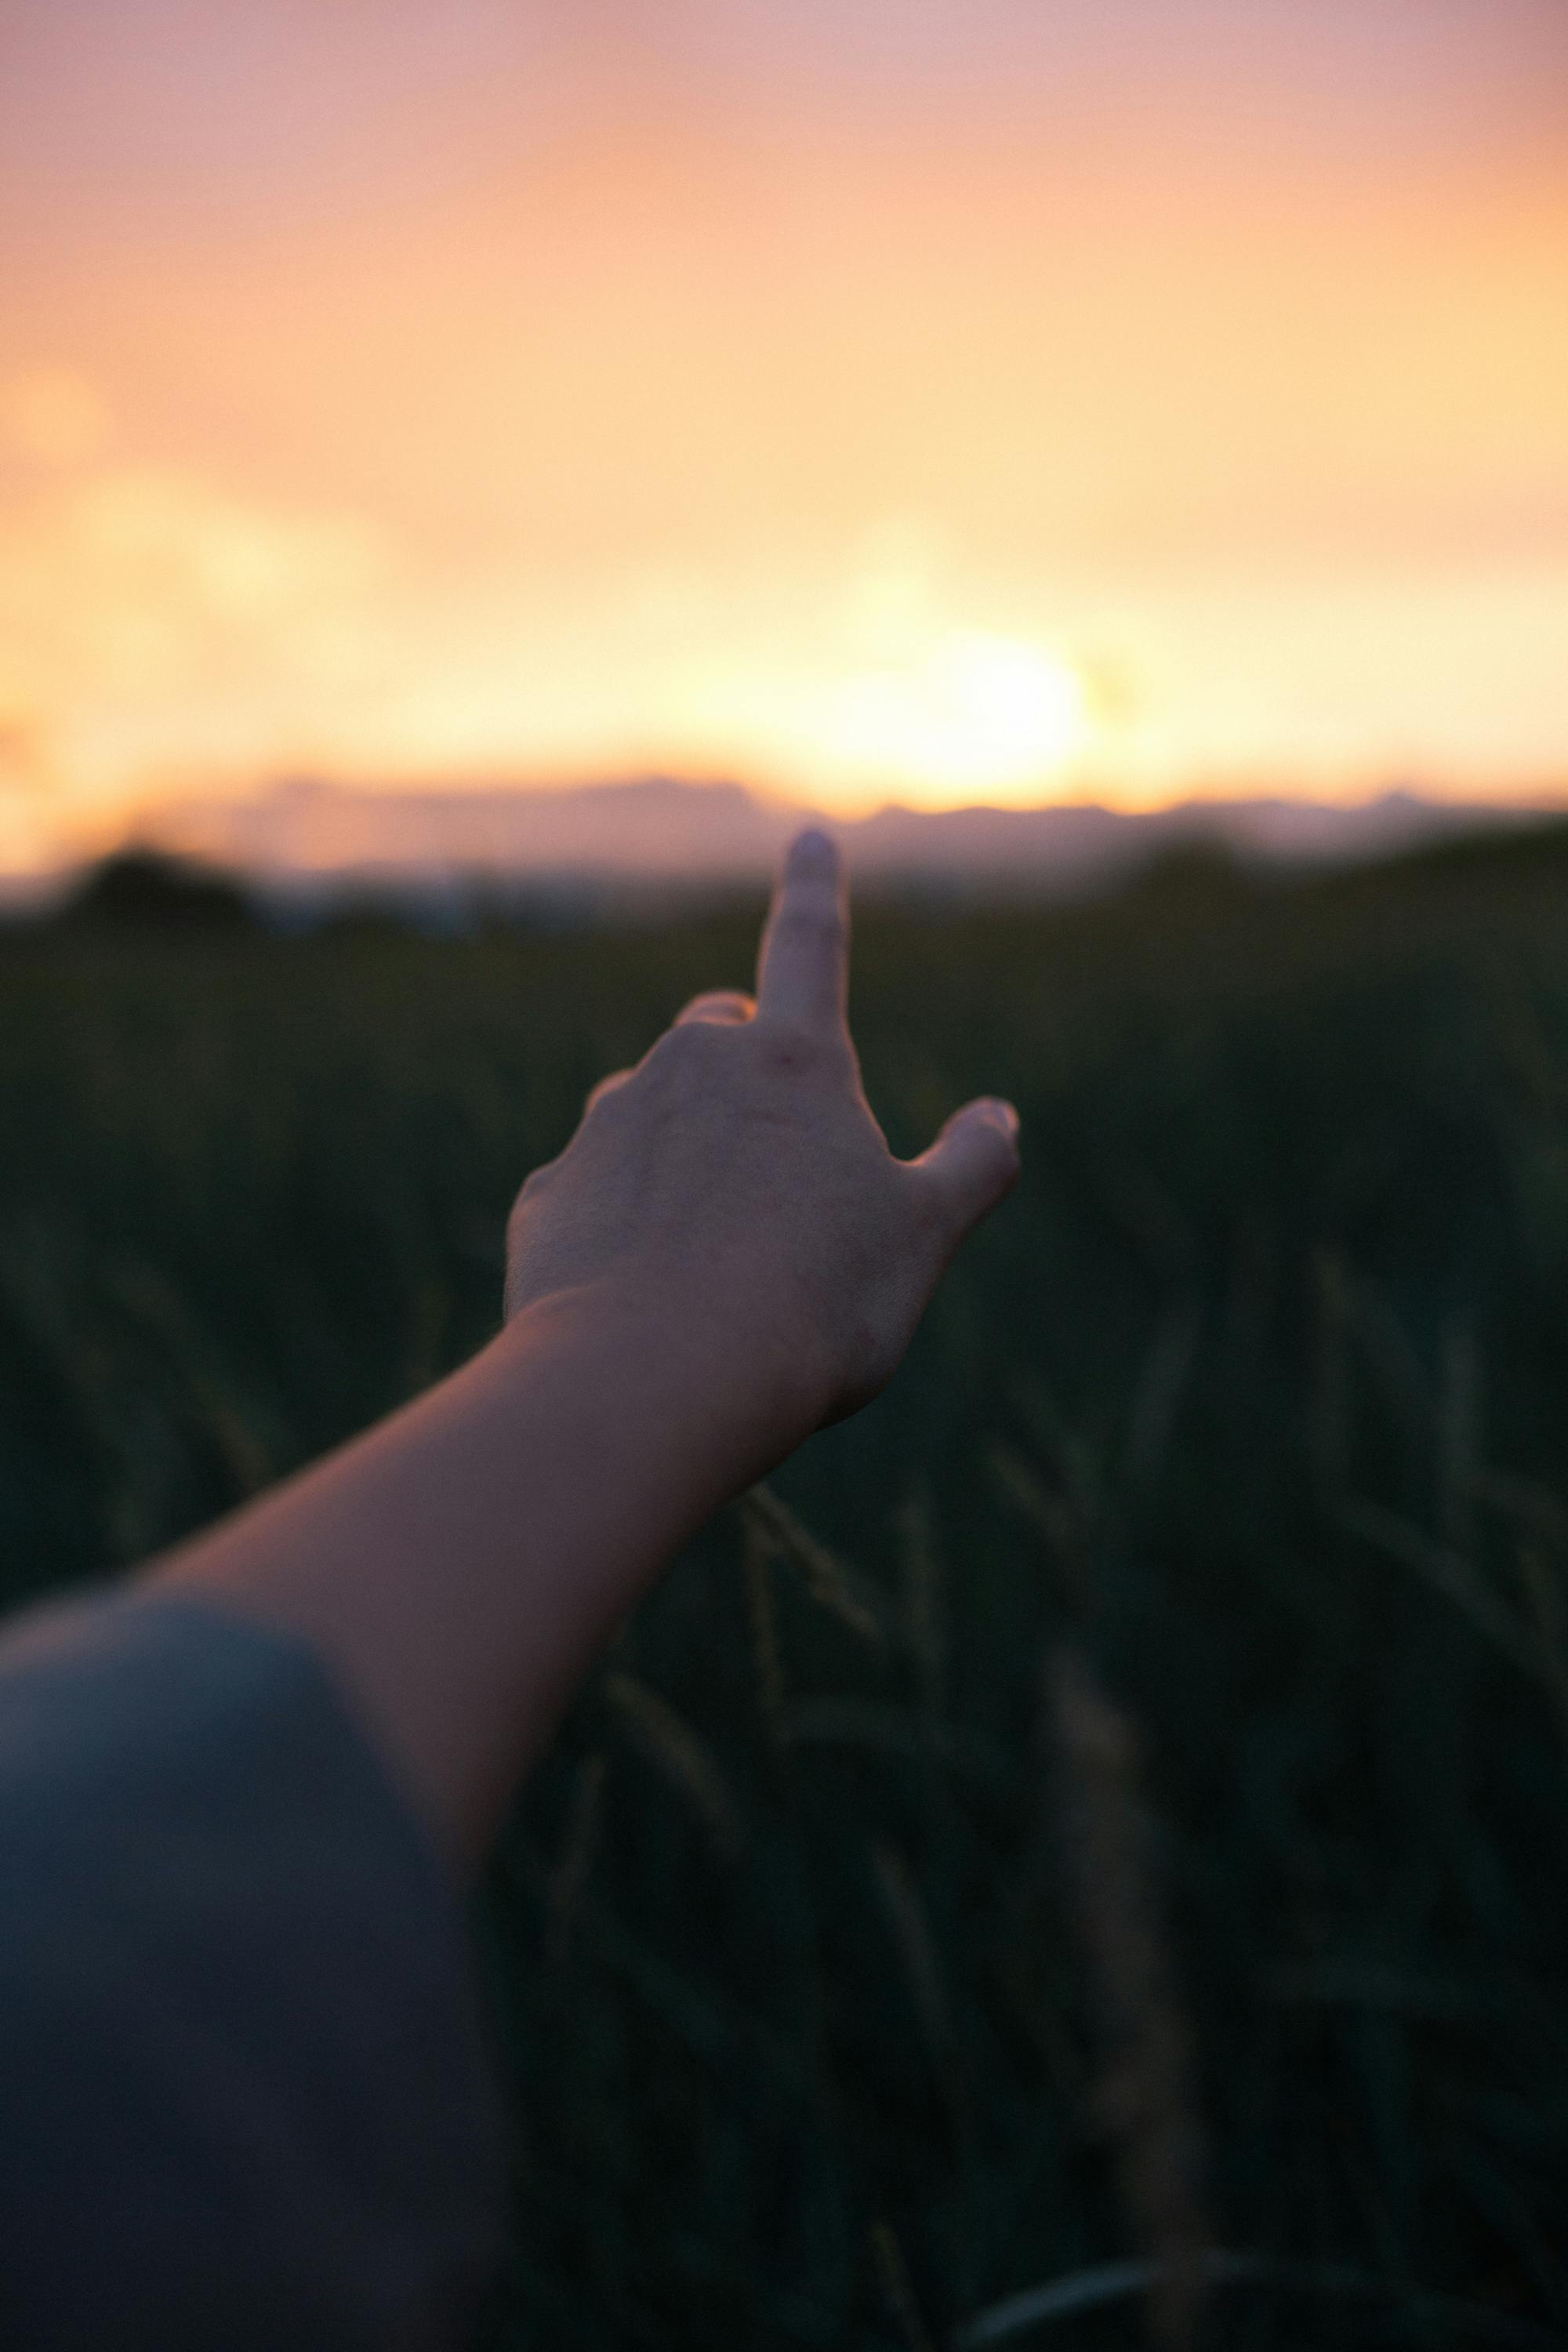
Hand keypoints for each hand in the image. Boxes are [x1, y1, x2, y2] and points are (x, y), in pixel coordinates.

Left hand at [504, 829, 1019, 1471]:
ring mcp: (609, 1127)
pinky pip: (593, 1189)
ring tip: (717, 1251)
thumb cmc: (812, 1304)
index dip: (814, 889)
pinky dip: (622, 1220)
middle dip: (745, 1061)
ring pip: (648, 1108)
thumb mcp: (922, 1236)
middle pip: (718, 1031)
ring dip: (681, 1149)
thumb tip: (998, 1117)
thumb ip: (969, 1167)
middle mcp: (691, 1070)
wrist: (655, 1379)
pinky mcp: (551, 1194)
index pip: (810, 947)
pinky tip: (646, 1290)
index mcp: (794, 1063)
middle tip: (780, 1154)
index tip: (808, 837)